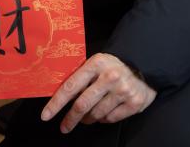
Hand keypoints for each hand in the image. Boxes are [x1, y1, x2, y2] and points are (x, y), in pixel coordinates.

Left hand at [41, 53, 156, 133]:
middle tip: (64, 127)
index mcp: (95, 64)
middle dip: (70, 119)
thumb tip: (62, 94)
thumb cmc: (113, 65)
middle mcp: (109, 77)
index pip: (70, 86)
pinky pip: (110, 119)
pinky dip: (103, 119)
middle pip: (82, 104)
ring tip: (86, 117)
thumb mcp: (96, 63)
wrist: (143, 65)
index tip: (46, 115)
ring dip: (87, 119)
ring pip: (96, 114)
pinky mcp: (134, 103)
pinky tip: (102, 113)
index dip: (56, 103)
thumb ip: (81, 76)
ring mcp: (122, 91)